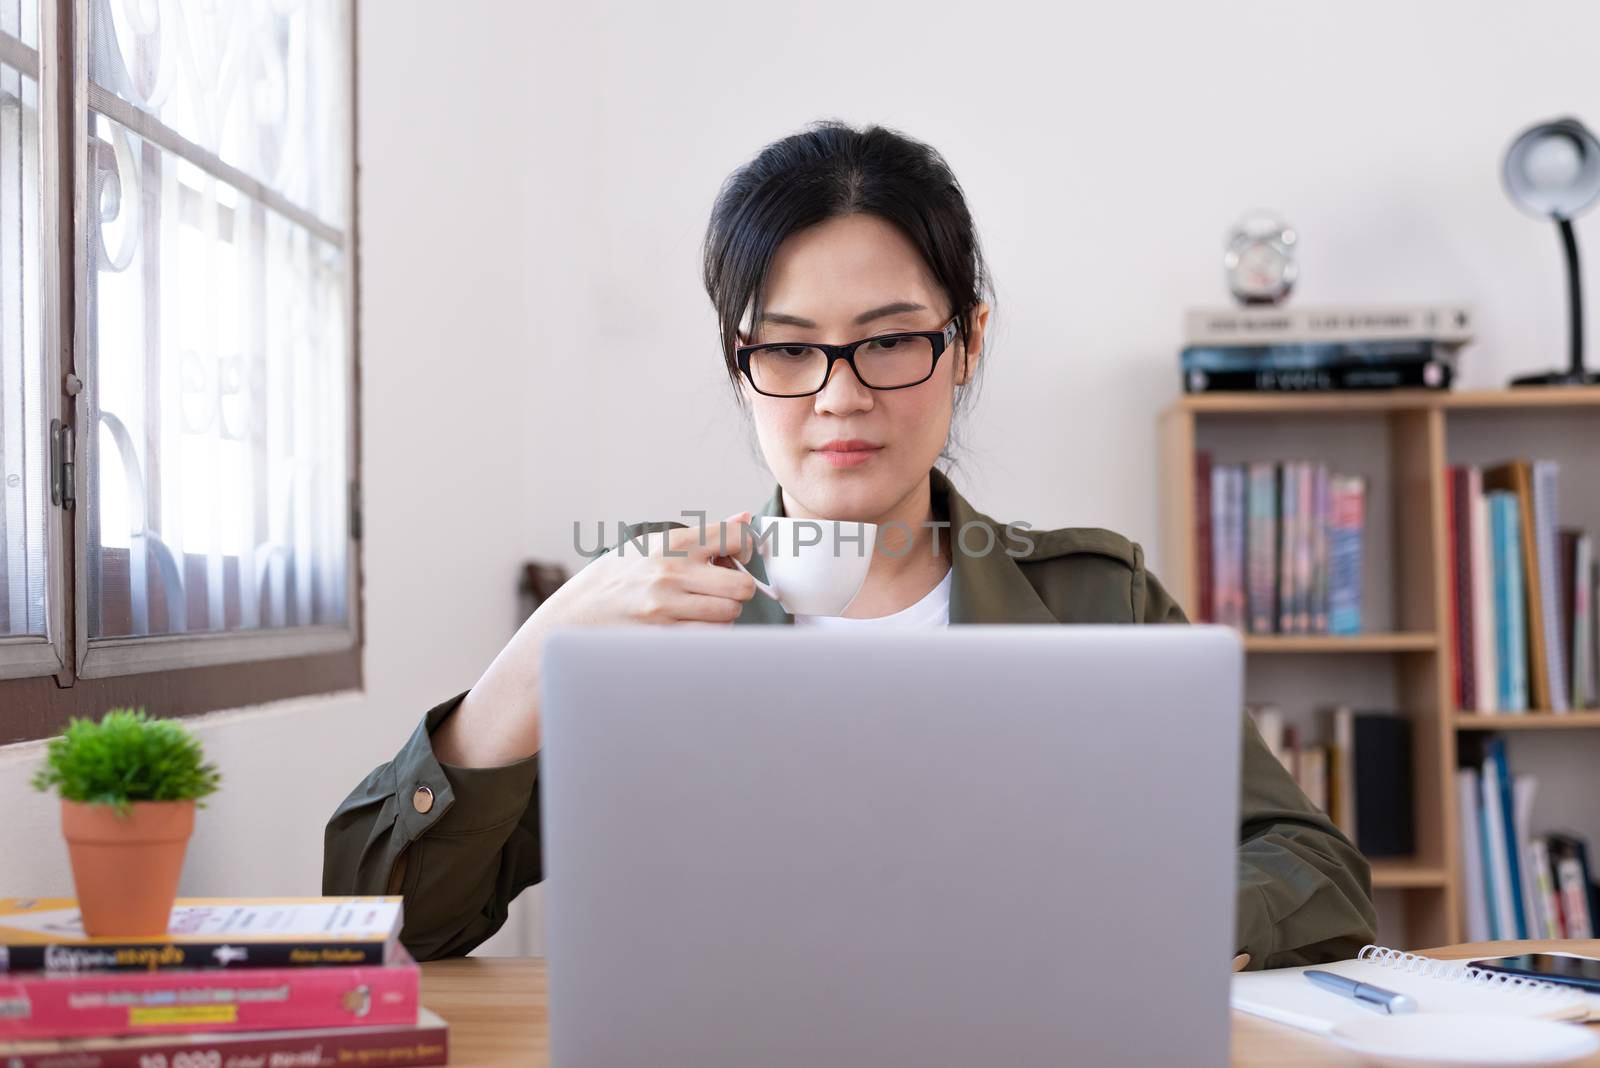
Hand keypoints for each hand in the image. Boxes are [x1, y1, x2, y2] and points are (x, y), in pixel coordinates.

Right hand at [540, 510, 759, 627]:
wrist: (575, 613)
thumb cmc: (617, 578)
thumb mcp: (652, 545)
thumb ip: (702, 535)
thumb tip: (745, 520)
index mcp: (672, 543)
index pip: (736, 537)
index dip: (746, 549)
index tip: (737, 558)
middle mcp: (671, 572)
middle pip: (742, 585)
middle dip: (738, 590)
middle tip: (722, 590)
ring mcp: (667, 606)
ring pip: (729, 614)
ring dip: (724, 614)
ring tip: (703, 609)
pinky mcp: (663, 636)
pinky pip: (711, 638)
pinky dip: (710, 634)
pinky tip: (693, 626)